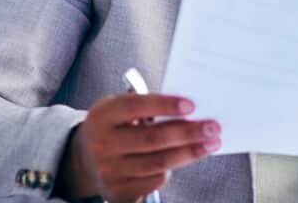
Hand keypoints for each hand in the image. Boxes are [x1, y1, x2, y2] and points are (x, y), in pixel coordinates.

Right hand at [56, 92, 220, 202]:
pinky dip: (172, 169)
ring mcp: (109, 171)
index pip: (135, 107)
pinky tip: (184, 158)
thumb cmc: (113, 127)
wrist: (84, 160)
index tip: (192, 105)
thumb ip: (145, 107)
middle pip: (152, 139)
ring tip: (211, 144)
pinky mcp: (117, 192)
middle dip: (188, 133)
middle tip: (213, 128)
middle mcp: (102, 144)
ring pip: (158, 163)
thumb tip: (189, 112)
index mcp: (101, 116)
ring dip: (190, 153)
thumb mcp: (118, 110)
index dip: (164, 105)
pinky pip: (154, 181)